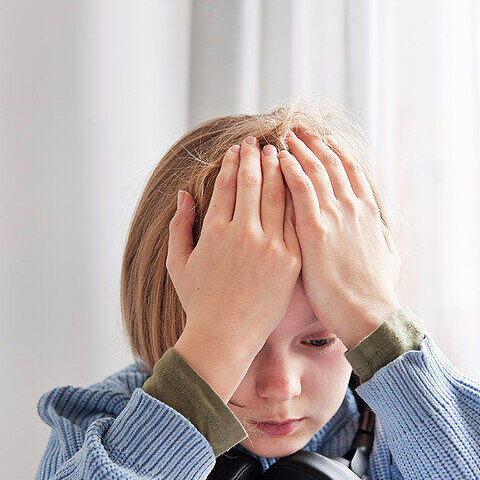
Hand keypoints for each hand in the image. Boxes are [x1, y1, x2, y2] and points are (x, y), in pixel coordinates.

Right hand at [166, 136, 301, 397]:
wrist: (226, 337)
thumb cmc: (199, 304)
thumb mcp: (178, 263)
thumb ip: (179, 226)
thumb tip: (183, 194)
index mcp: (215, 231)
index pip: (228, 185)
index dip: (234, 162)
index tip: (238, 148)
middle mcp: (243, 234)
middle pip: (254, 183)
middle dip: (256, 157)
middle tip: (260, 142)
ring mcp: (270, 246)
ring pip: (278, 196)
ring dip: (279, 170)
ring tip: (280, 154)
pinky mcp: (291, 260)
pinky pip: (297, 221)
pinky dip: (298, 198)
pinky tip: (300, 184)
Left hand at [278, 128, 401, 348]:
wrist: (369, 314)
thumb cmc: (377, 294)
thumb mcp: (390, 259)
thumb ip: (382, 239)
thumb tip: (383, 232)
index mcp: (369, 213)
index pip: (351, 171)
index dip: (336, 152)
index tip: (324, 140)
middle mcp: (353, 208)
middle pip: (331, 163)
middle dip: (313, 143)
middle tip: (299, 129)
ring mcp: (335, 216)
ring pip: (314, 170)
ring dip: (298, 150)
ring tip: (284, 137)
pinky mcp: (315, 229)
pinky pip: (300, 189)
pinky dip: (290, 170)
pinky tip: (278, 159)